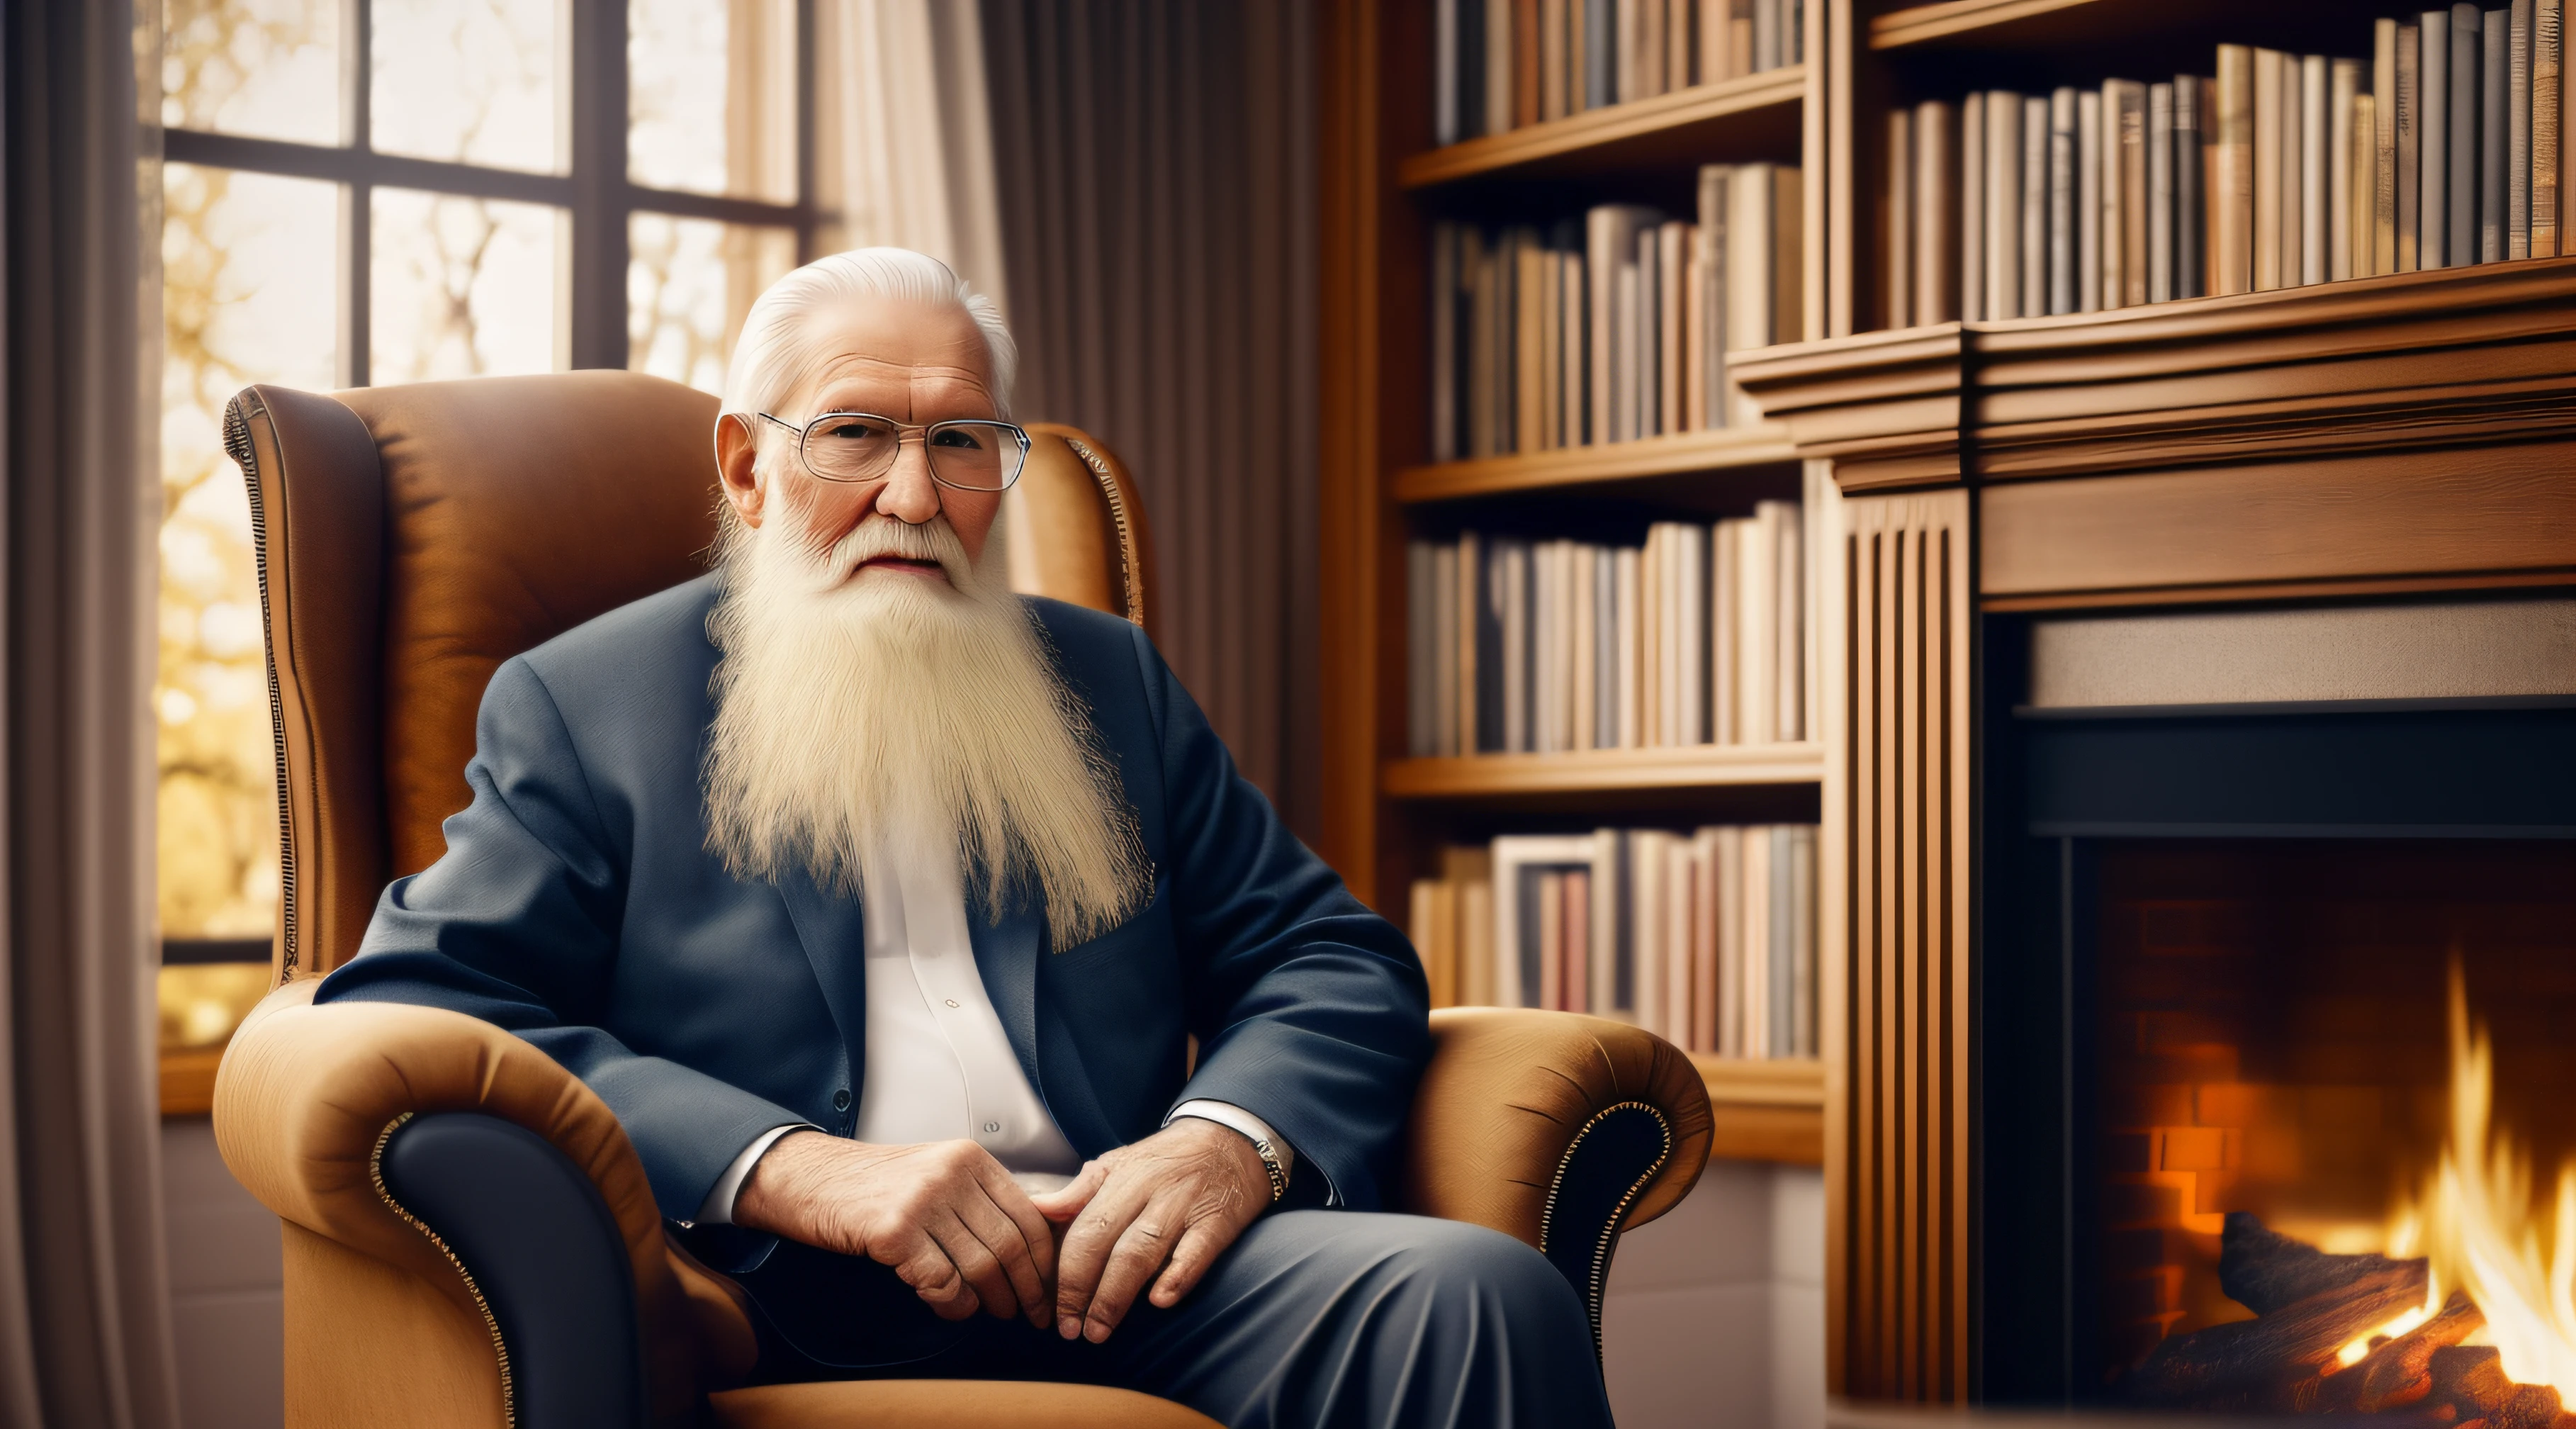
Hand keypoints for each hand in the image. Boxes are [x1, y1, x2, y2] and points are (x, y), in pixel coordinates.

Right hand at [732, 1131, 1056, 1324]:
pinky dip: (952, 1305)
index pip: (1029, 1214)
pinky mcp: (893, 1231)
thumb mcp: (937, 1173)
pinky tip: (949, 1307)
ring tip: (990, 1312)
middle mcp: (951, 1174)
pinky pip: (941, 1282)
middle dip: (1026, 1288)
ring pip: (979, 1266)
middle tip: (1027, 1313)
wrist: (809, 1178)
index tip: (1047, 1288)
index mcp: (970, 1158)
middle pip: (1010, 1244)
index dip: (1043, 1260)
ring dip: (991, 1300)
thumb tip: (1031, 1243)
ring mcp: (922, 1201)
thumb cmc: (874, 1184)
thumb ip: (980, 1198)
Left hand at [1030, 1118, 1269, 1342]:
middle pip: (1104, 1240)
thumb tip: (1035, 1210)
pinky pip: (1197, 1250)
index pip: (1081, 1227)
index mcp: (1119, 1176)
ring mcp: (1184, 1204)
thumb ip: (1079, 1192)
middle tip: (1069, 1330)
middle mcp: (1148, 1188)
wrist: (1232, 1136)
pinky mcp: (1219, 1220)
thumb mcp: (1120, 1163)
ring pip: (1142, 1250)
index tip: (1050, 1309)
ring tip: (1099, 1330)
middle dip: (1080, 1289)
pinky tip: (1160, 1300)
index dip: (1062, 1272)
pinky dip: (1178, 1276)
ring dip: (1116, 1294)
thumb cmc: (1168, 1159)